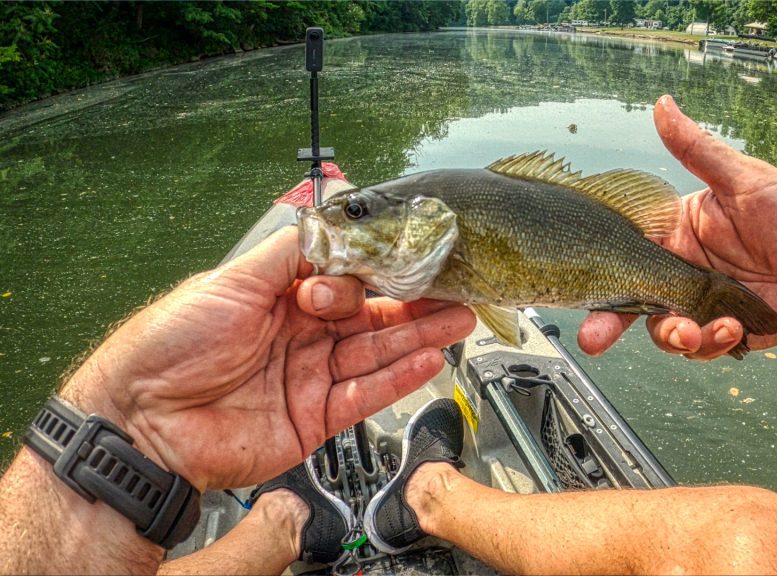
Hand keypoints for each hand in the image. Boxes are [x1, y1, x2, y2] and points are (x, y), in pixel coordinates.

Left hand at [61, 227, 475, 489]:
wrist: (141, 420)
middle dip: (414, 303)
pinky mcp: (314, 418)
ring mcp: (309, 377)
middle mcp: (300, 335)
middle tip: (454, 291)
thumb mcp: (231, 279)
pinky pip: (364, 395)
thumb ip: (289, 254)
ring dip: (419, 337)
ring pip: (376, 353)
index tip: (410, 260)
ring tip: (457, 320)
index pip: (347, 280)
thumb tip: (331, 228)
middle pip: (370, 316)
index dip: (378, 271)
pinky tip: (426, 359)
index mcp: (281, 297)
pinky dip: (397, 379)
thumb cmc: (169, 345)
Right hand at [579, 95, 776, 359]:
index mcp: (677, 232)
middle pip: (632, 298)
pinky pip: (700, 346)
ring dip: (672, 334)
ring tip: (695, 330)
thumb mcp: (745, 178)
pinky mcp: (721, 330)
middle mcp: (681, 270)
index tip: (584, 284)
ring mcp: (699, 304)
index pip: (626, 249)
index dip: (601, 267)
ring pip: (662, 327)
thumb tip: (663, 105)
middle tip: (594, 338)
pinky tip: (731, 329)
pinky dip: (709, 343)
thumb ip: (698, 149)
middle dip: (609, 322)